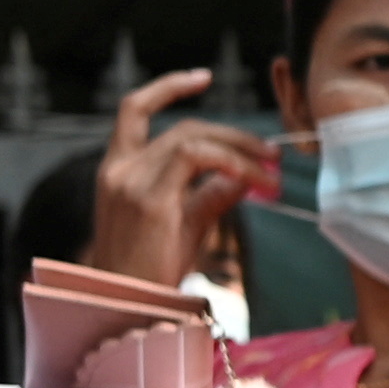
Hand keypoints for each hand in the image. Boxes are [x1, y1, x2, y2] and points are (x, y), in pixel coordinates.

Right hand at [86, 67, 277, 286]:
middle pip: (182, 127)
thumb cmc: (152, 273)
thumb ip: (211, 194)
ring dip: (240, 150)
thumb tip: (245, 176)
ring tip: (272, 171)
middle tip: (271, 153)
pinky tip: (254, 180)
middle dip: (233, 135)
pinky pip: (197, 159)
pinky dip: (232, 163)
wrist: (128, 309)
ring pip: (193, 138)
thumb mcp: (185, 224)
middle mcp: (118, 170)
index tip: (202, 78)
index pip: (133, 110)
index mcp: (116, 171)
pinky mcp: (149, 200)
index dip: (167, 87)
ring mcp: (130, 182)